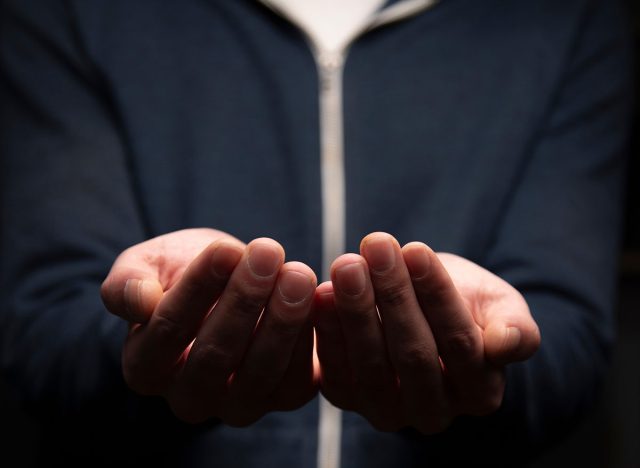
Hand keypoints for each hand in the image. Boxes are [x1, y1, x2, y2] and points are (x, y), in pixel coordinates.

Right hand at [101, 228, 317, 424]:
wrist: (227, 285)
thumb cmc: (181, 275)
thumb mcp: (147, 266)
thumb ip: (127, 284)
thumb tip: (139, 302)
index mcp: (145, 366)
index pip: (168, 330)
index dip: (197, 288)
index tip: (225, 249)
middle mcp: (188, 397)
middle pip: (215, 355)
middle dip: (244, 300)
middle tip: (268, 253)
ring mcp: (237, 405)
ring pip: (259, 372)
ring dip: (282, 320)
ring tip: (297, 274)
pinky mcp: (281, 398)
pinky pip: (296, 380)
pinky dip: (310, 339)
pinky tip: (318, 297)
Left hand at [313, 232, 539, 433]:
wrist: (423, 310)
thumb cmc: (466, 304)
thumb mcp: (500, 307)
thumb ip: (515, 327)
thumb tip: (508, 343)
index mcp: (480, 392)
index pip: (460, 343)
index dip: (437, 295)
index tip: (416, 249)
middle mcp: (435, 413)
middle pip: (414, 354)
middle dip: (393, 295)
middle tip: (375, 247)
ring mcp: (390, 412)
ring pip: (372, 365)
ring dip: (356, 310)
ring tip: (347, 265)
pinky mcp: (350, 400)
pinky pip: (336, 371)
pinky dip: (328, 332)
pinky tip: (321, 294)